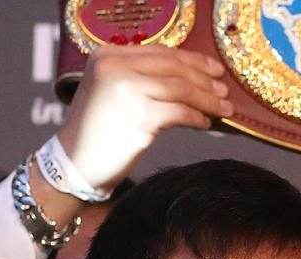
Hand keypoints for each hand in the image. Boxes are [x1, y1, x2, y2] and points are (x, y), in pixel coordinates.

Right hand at [57, 44, 233, 193]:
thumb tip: (191, 77)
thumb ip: (140, 78)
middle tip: (225, 90)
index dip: (192, 60)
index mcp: (107, 56)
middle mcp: (115, 67)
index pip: (161, 52)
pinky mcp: (140, 116)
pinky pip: (181, 113)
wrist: (75, 163)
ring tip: (224, 108)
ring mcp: (128, 90)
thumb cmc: (98, 132)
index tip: (214, 69)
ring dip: (208, 99)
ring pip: (182, 89)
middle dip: (205, 79)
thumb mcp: (112, 92)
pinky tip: (206, 124)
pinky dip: (198, 118)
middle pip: (174, 67)